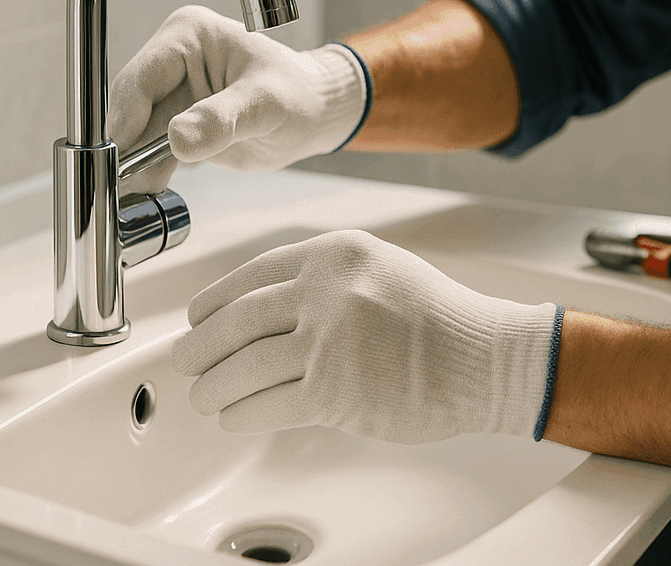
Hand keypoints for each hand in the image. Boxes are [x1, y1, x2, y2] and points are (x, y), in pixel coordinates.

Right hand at [107, 6, 368, 193]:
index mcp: (190, 34)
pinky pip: (150, 148)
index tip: (118, 156)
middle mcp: (173, 59)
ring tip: (133, 197)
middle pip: (130, 107)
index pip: (142, 77)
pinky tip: (147, 193)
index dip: (126, 118)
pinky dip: (148, 170)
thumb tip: (179, 139)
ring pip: (135, 132)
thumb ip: (224, 119)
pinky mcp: (176, 120)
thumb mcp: (266, 105)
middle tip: (119, 186)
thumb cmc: (300, 96)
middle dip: (126, 147)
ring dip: (133, 165)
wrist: (315, 116)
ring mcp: (172, 91)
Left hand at [170, 230, 560, 442]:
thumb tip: (262, 309)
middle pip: (234, 320)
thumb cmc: (440, 321)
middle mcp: (327, 290)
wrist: (485, 357)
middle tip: (185, 359)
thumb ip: (325, 281)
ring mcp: (329, 340)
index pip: (251, 275)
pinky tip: (234, 417)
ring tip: (205, 395)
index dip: (213, 301)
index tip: (197, 318)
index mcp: (336, 254)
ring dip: (213, 387)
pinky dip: (240, 414)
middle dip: (199, 347)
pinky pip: (264, 405)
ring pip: (241, 367)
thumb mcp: (380, 269)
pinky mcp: (334, 391)